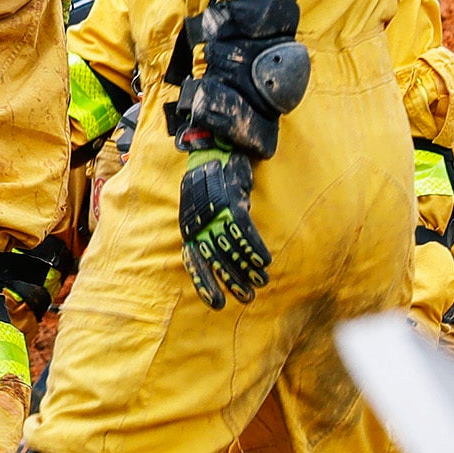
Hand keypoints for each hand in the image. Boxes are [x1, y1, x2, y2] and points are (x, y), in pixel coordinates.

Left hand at [177, 152, 270, 308]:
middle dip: (231, 280)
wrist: (216, 148)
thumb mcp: (204, 209)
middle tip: (247, 297)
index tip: (216, 303)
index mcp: (188, 225)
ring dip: (246, 267)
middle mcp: (197, 221)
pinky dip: (254, 247)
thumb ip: (211, 231)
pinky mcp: (229, 201)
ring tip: (261, 281)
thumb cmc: (211, 183)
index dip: (205, 282)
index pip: (194, 260)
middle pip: (214, 258)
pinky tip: (265, 261)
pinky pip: (242, 231)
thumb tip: (225, 256)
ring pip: (230, 247)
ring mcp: (212, 211)